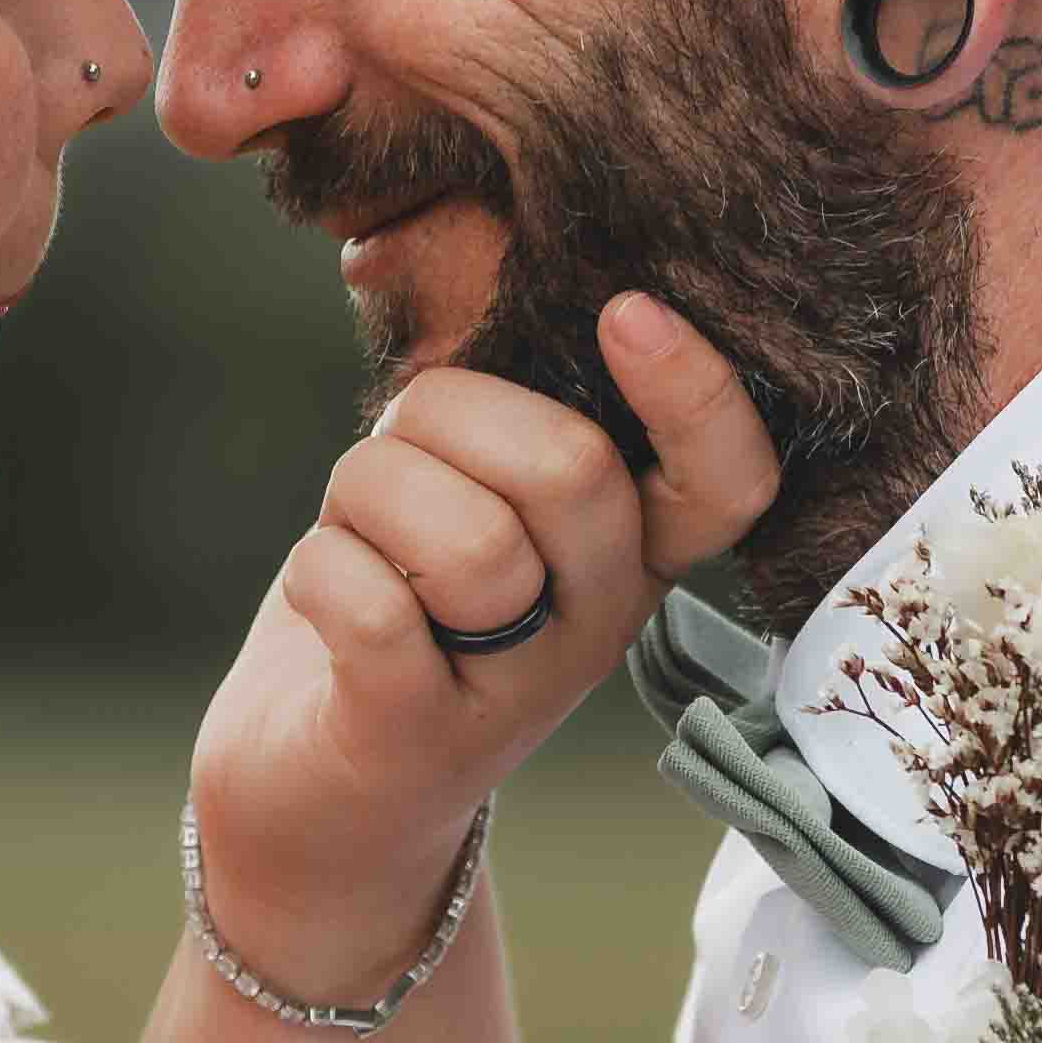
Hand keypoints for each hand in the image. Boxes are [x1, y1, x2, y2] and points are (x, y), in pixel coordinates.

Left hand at [184, 297, 778, 1008]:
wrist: (313, 804)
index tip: (626, 313)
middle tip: (398, 460)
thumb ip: (495, 397)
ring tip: (356, 541)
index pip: (728, 478)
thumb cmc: (387, 610)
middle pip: (572, 470)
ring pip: (463, 535)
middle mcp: (599, 622)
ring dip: (368, 501)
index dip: (695, 393)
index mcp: (629, 548)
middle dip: (447, 420)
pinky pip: (374, 608)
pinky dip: (320, 571)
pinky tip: (324, 597)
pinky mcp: (418, 740)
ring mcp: (518, 692)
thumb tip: (482, 238)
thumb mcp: (458, 488)